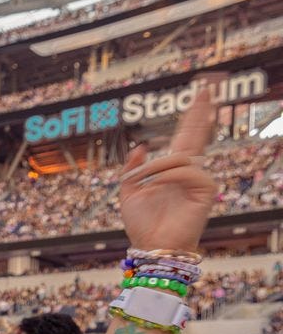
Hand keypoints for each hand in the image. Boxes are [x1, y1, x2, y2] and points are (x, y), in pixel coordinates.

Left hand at [118, 79, 218, 251]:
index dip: (192, 116)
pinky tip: (156, 185)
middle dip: (200, 112)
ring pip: (182, 157)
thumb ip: (132, 168)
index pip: (185, 137)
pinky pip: (188, 171)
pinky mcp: (206, 191)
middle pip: (197, 135)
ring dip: (157, 166)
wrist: (151, 246)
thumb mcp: (128, 192)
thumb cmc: (142, 224)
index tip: (200, 93)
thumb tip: (141, 146)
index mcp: (171, 170)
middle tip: (206, 87)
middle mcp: (188, 172)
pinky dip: (168, 175)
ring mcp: (199, 180)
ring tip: (142, 183)